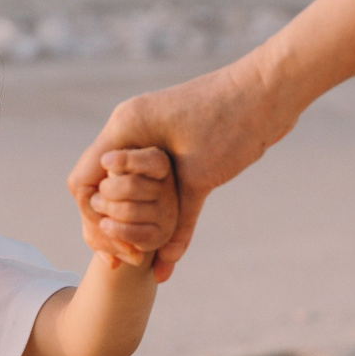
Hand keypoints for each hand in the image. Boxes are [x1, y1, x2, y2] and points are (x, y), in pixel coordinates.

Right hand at [68, 61, 285, 278]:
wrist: (271, 92)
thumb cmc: (231, 121)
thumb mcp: (198, 173)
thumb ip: (173, 215)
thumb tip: (157, 263)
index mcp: (126, 129)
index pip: (83, 178)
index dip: (90, 215)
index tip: (107, 245)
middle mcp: (134, 135)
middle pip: (102, 187)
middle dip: (109, 224)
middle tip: (123, 258)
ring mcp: (157, 143)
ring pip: (130, 191)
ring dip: (134, 223)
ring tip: (140, 257)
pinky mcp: (184, 155)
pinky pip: (166, 195)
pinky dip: (167, 224)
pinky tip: (168, 258)